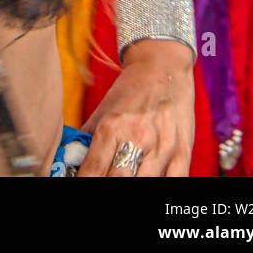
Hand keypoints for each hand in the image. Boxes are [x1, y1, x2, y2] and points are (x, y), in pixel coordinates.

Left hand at [78, 41, 194, 177]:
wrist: (164, 67)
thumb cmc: (130, 91)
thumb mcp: (103, 111)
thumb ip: (86, 138)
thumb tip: (70, 163)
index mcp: (112, 126)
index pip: (92, 171)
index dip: (84, 181)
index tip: (82, 181)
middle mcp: (137, 138)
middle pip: (118, 181)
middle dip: (107, 184)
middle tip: (105, 177)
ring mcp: (162, 149)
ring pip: (144, 185)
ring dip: (133, 185)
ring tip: (126, 177)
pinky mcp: (183, 154)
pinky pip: (174, 183)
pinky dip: (163, 186)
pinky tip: (149, 178)